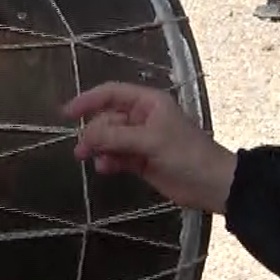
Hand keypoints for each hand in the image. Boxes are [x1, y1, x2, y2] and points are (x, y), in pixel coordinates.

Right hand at [63, 82, 235, 213]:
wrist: (213, 185)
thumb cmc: (187, 155)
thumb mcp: (151, 141)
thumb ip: (116, 137)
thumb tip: (85, 137)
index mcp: (148, 103)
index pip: (110, 94)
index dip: (87, 100)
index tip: (66, 114)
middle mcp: (142, 118)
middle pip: (107, 118)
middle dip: (93, 132)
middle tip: (82, 151)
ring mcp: (141, 140)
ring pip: (109, 139)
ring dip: (98, 148)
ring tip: (89, 160)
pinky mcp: (141, 160)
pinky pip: (116, 156)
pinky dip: (108, 161)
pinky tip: (105, 169)